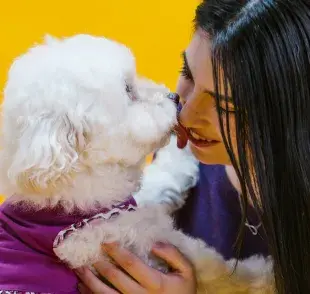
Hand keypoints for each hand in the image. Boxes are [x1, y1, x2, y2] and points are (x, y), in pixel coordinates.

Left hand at [76, 242, 196, 293]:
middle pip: (114, 278)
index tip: (105, 241)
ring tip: (79, 268)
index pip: (131, 264)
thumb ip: (173, 254)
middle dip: (99, 263)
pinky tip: (83, 287)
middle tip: (88, 252)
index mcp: (156, 283)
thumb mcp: (187, 270)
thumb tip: (153, 244)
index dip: (116, 251)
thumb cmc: (184, 291)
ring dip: (89, 280)